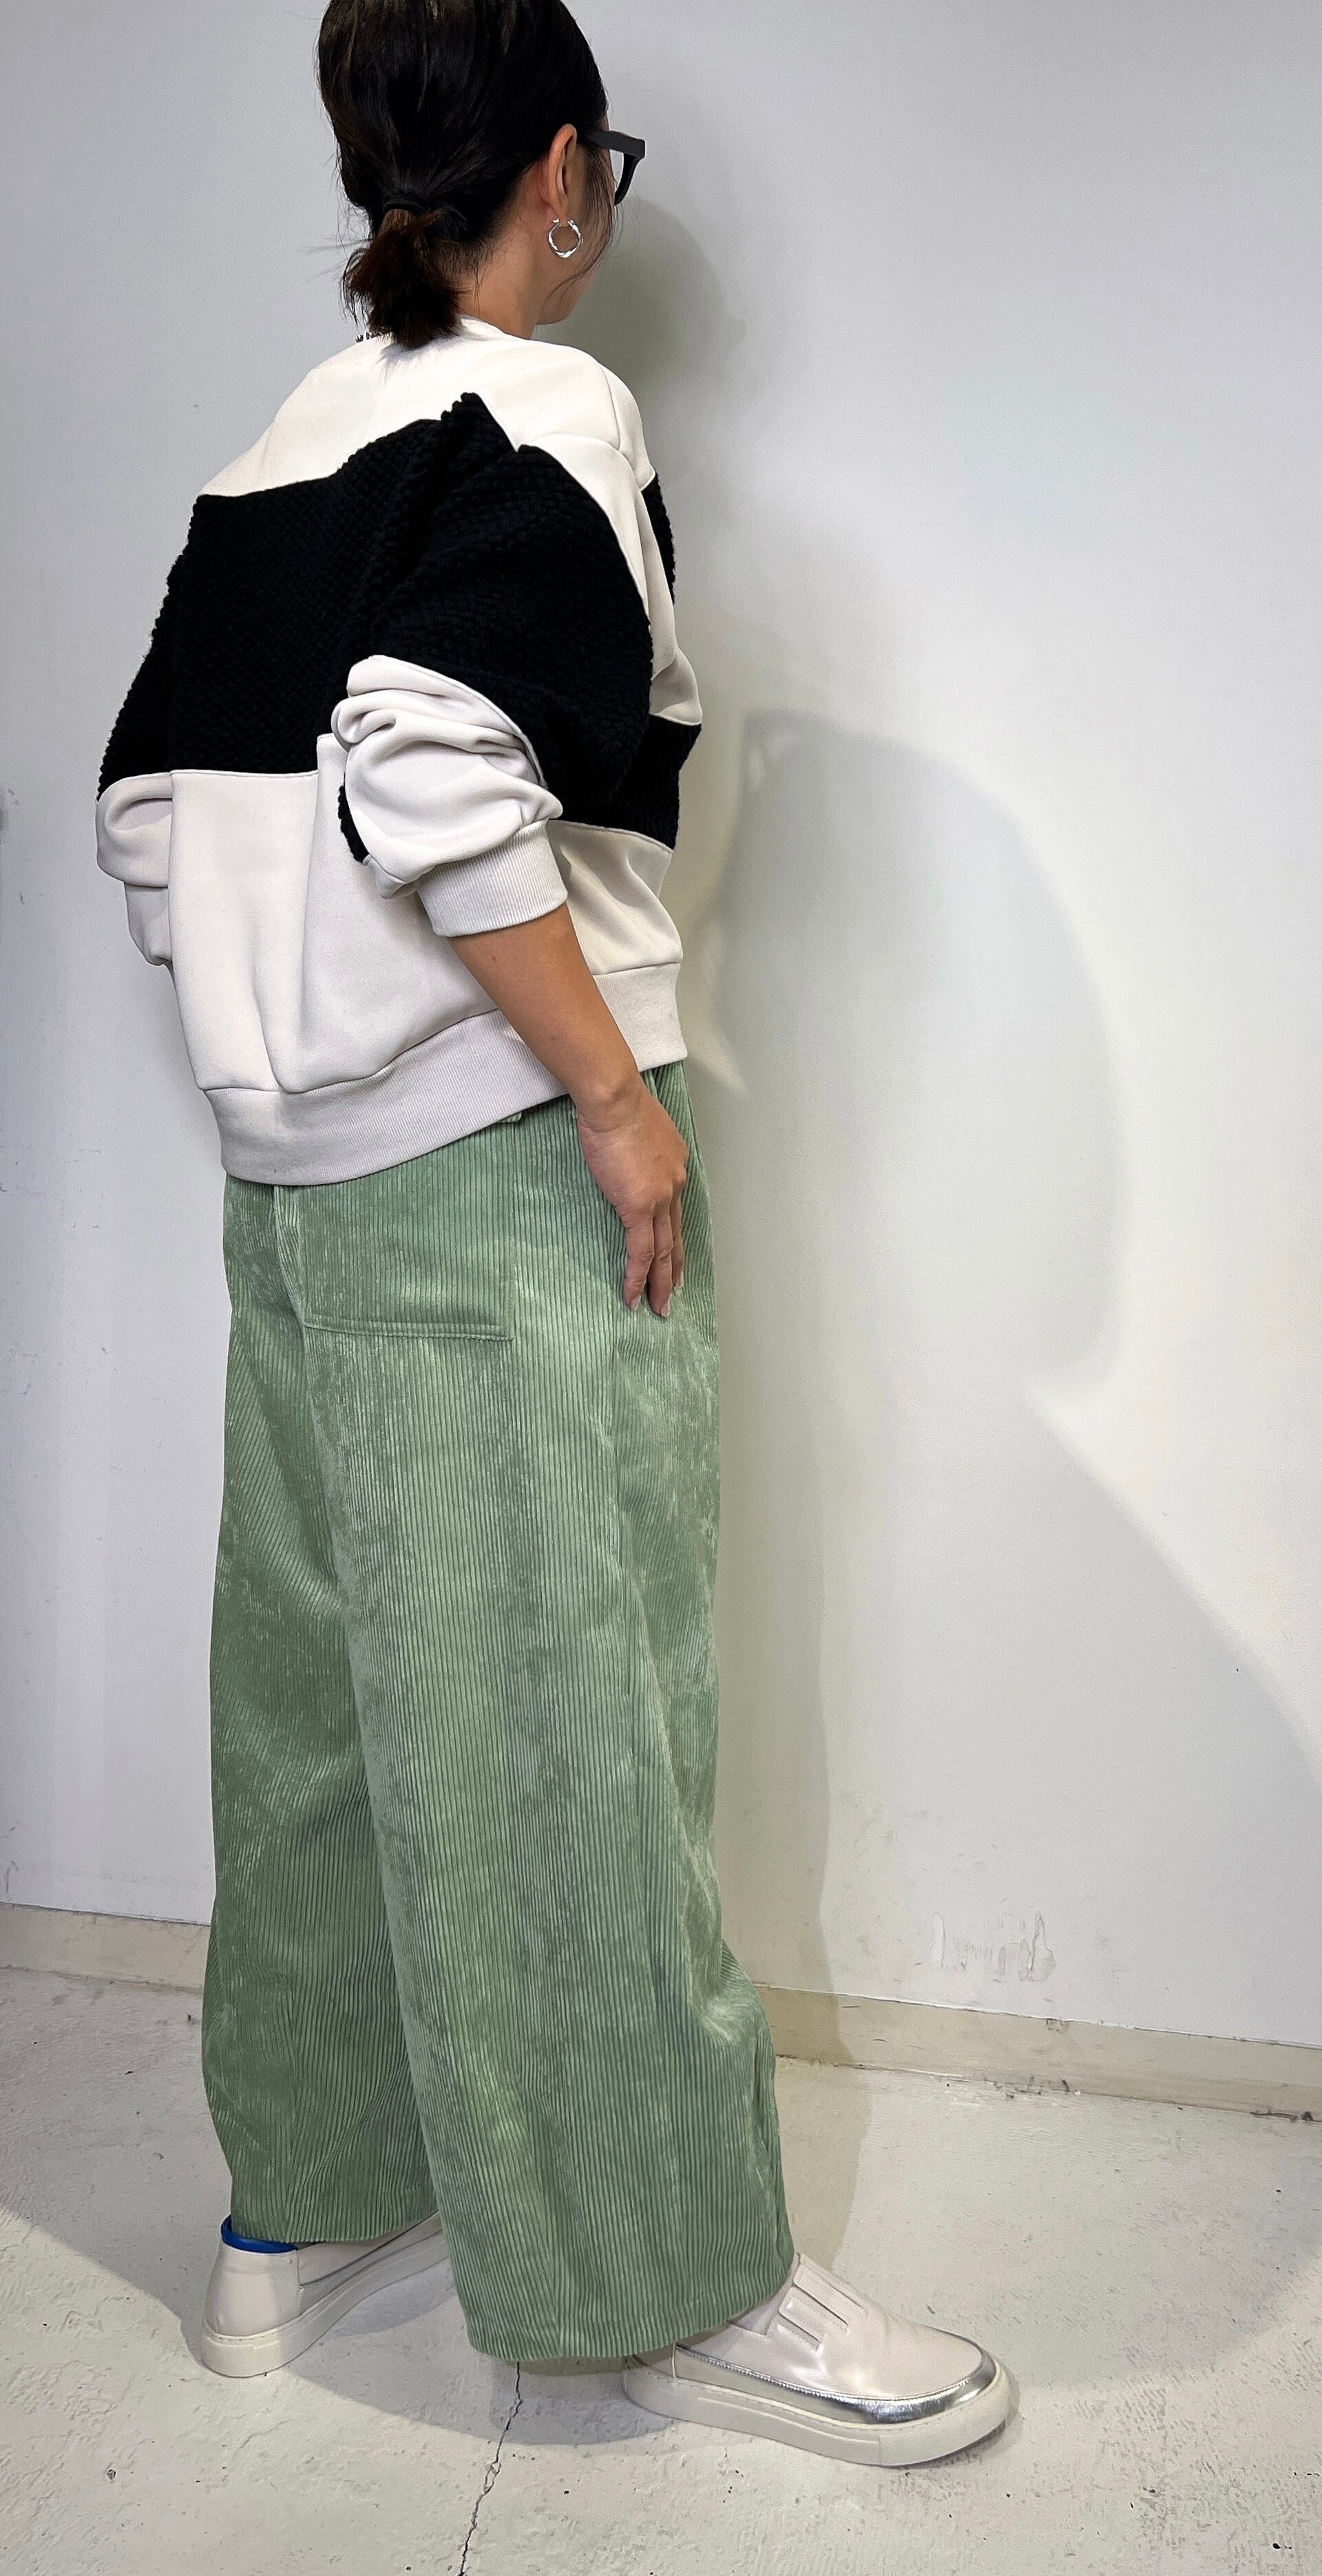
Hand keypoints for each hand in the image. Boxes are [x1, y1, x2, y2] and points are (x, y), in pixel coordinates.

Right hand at [576, 1078, 687, 1312]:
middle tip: (672, 1294)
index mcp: (674, 1166)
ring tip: (658, 1308)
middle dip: (673, 1269)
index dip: (674, 1237)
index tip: (673, 1257)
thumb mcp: (633, 1128)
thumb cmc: (616, 1105)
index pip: (675, 1212)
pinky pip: (641, 1251)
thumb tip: (623, 1159)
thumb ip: (634, 1151)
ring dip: (660, 1282)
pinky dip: (637, 1277)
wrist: (614, 1100)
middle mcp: (674, 1185)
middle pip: (676, 1236)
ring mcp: (659, 1198)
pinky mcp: (639, 1207)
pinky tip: (633, 1297)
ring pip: (664, 1250)